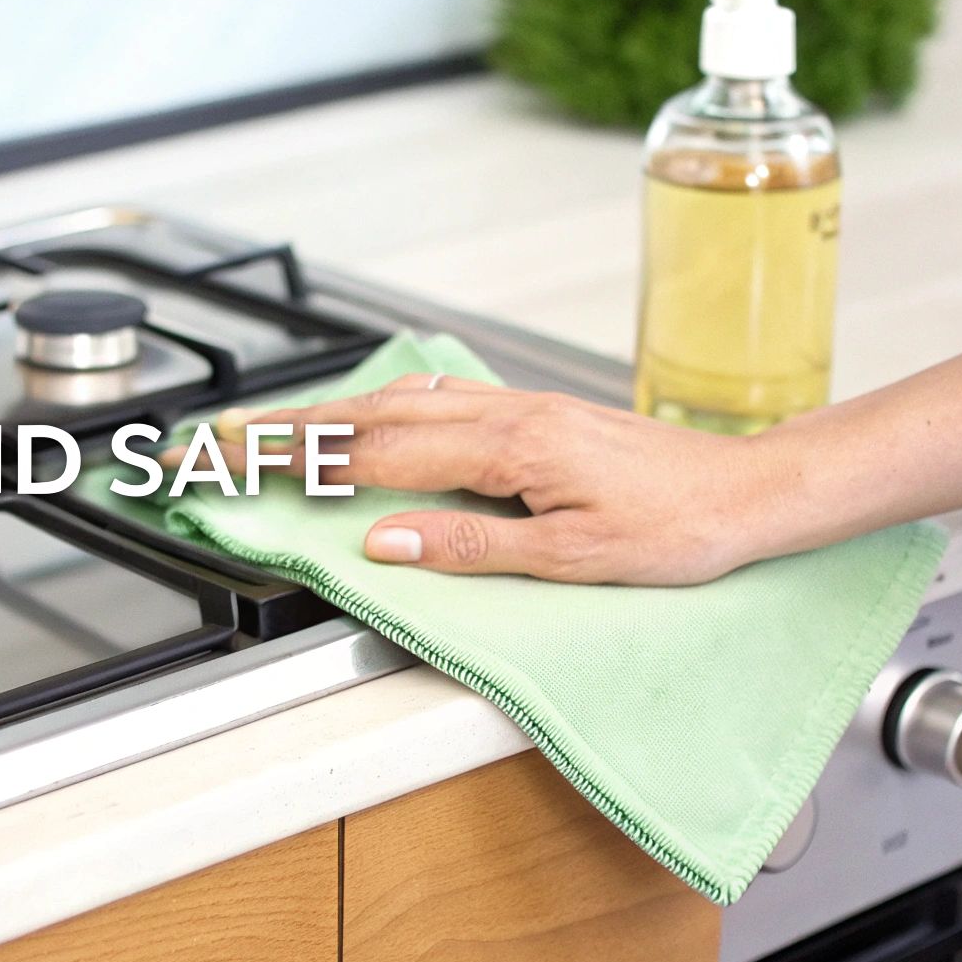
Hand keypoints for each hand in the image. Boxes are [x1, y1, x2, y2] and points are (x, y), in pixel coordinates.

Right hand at [163, 373, 780, 584]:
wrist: (750, 491)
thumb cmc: (678, 528)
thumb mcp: (573, 558)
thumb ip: (470, 546)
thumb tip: (383, 541)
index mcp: (505, 449)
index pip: (369, 455)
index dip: (287, 460)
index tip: (223, 461)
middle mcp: (502, 415)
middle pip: (365, 415)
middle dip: (280, 428)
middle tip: (211, 441)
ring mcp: (515, 408)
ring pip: (395, 402)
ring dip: (323, 413)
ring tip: (265, 429)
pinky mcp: (531, 415)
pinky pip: (435, 403)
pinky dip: (381, 406)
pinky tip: (370, 412)